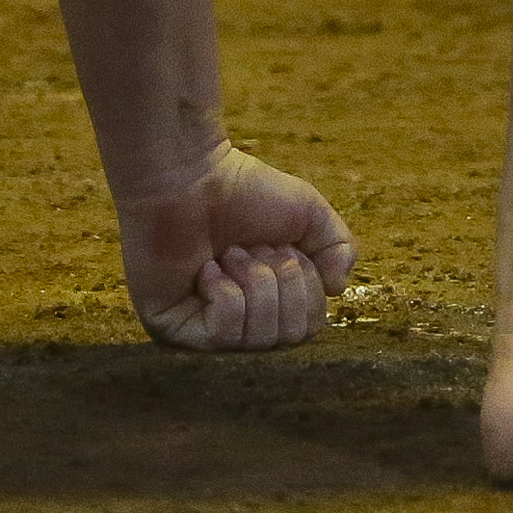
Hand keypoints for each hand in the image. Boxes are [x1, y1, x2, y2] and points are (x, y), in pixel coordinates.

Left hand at [115, 143, 357, 350]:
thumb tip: (336, 290)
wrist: (190, 175)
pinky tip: (209, 268)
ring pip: (260, 337)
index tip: (283, 247)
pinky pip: (225, 333)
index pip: (310, 325)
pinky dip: (226, 293)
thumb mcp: (310, 213)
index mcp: (271, 300)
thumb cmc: (244, 191)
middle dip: (284, 281)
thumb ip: (339, 249)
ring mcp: (205, 330)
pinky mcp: (174, 330)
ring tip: (232, 253)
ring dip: (255, 282)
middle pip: (291, 336)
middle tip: (258, 248)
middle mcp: (241, 321)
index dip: (307, 284)